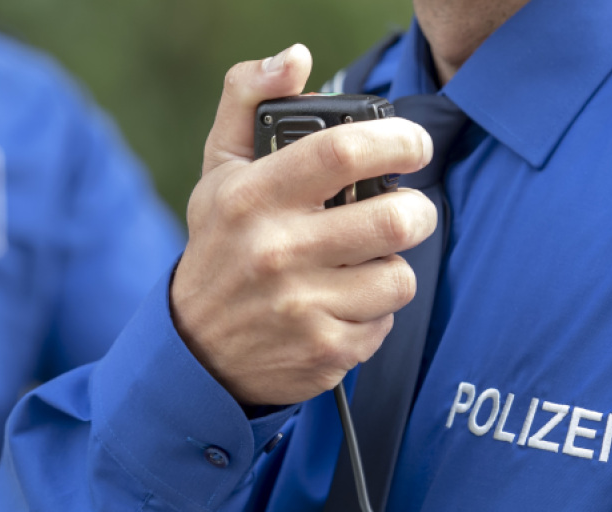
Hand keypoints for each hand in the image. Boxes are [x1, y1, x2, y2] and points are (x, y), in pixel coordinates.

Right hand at [171, 43, 437, 409]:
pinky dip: (373, 316)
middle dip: (417, 211)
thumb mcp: (218, 174)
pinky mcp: (323, 352)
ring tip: (363, 267)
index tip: (412, 145)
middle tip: (407, 212)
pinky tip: (342, 308)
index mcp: (253, 197)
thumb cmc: (219, 250)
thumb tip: (295, 58)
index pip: (343, 151)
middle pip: (395, 219)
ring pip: (399, 278)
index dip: (397, 140)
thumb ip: (247, 101)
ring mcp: (302, 307)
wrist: (195, 352)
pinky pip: (385, 324)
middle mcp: (276, 252)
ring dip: (392, 269)